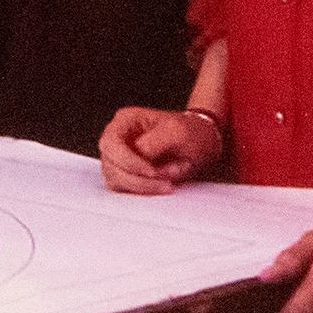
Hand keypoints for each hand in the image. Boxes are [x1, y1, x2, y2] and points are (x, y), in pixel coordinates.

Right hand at [99, 106, 224, 193]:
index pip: (111, 145)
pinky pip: (125, 190)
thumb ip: (155, 141)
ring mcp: (120, 158)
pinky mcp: (127, 175)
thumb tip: (138, 156)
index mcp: (125, 121)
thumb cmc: (190, 132)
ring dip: (144, 186)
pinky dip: (144, 192)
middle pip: (111, 166)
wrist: (202, 144)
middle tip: (167, 182)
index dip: (130, 162)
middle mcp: (118, 139)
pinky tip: (164, 185)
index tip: (153, 172)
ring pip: (116, 181)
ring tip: (171, 181)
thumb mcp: (177, 131)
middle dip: (139, 179)